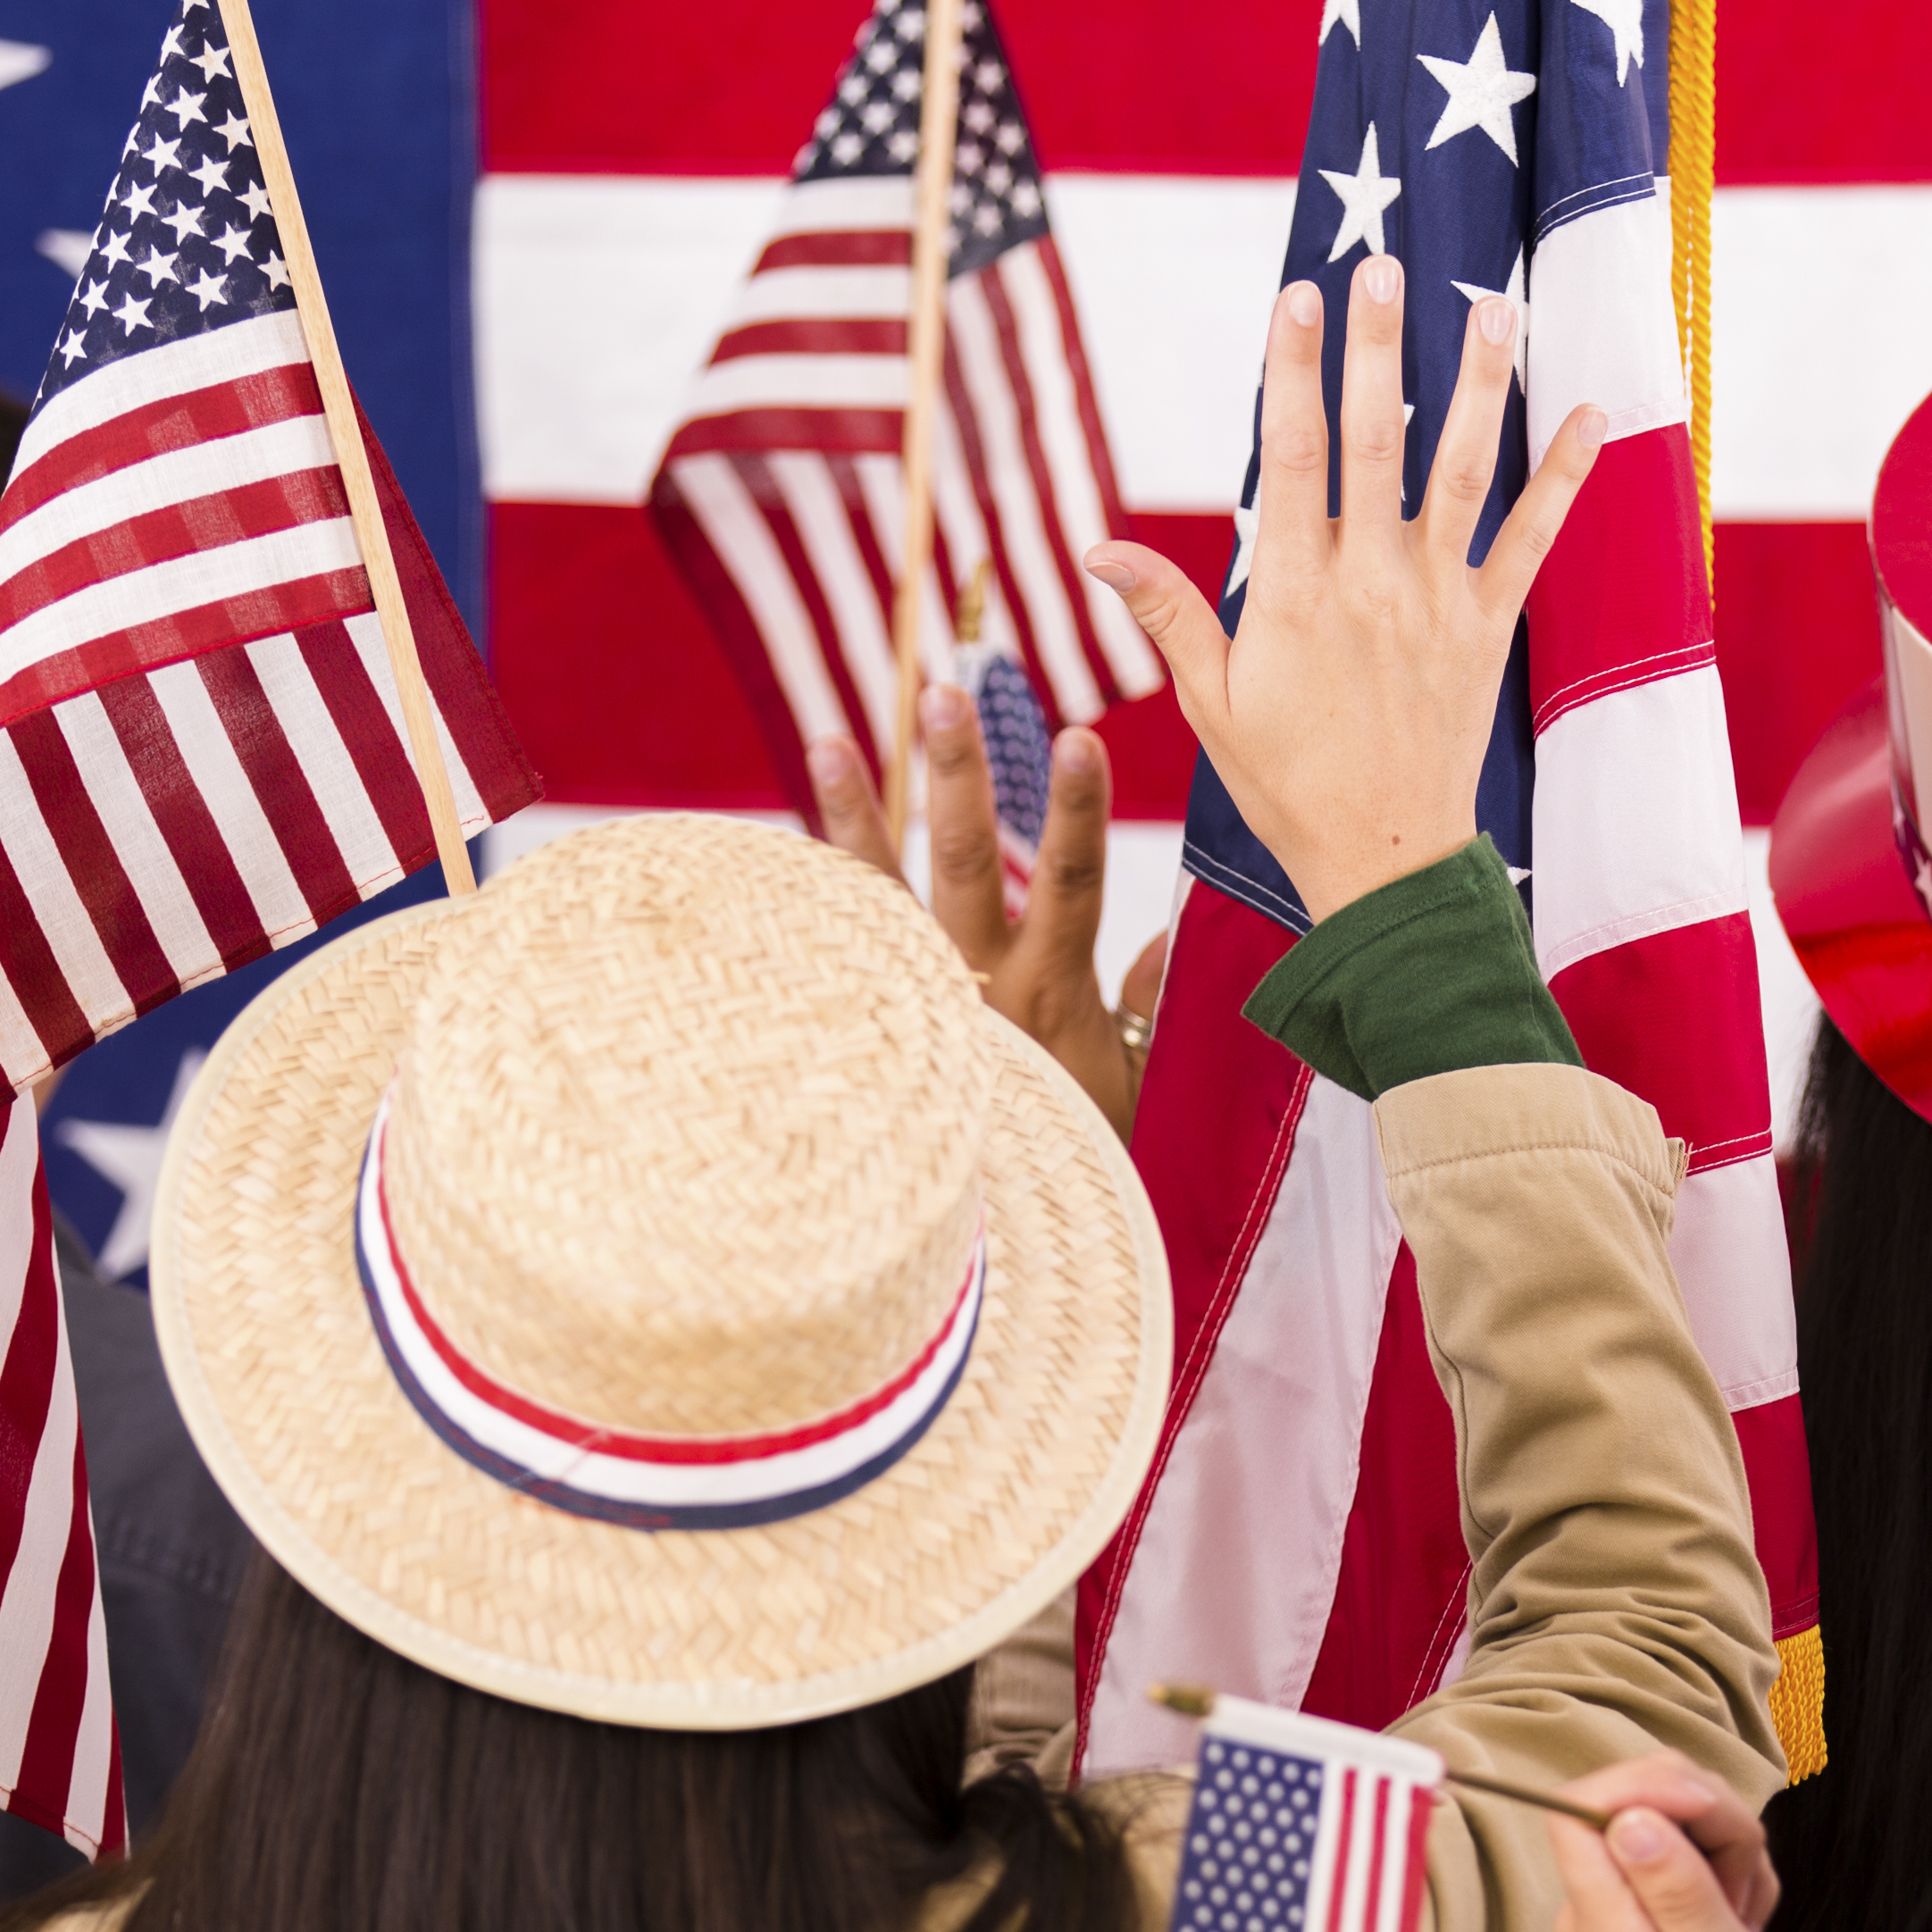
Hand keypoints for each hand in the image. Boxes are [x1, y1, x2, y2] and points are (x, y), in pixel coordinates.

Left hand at [807, 685, 1172, 1138]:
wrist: (982, 1241)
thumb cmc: (1068, 1159)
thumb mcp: (1130, 1087)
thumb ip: (1145, 1004)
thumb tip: (1168, 931)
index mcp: (1049, 990)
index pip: (1072, 879)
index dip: (1076, 807)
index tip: (1079, 734)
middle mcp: (972, 984)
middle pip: (962, 857)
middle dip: (955, 770)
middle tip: (939, 691)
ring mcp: (907, 1003)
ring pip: (874, 893)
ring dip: (855, 812)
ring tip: (830, 739)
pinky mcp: (856, 1029)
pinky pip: (826, 949)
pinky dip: (797, 902)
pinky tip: (763, 854)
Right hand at [1083, 258, 1604, 922]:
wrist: (1385, 862)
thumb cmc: (1287, 783)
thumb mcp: (1210, 703)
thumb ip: (1164, 613)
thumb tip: (1096, 546)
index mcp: (1295, 594)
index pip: (1293, 458)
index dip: (1292, 372)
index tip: (1295, 297)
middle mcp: (1372, 583)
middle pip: (1378, 442)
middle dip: (1377, 348)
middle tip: (1382, 267)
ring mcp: (1439, 601)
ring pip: (1462, 472)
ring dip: (1477, 385)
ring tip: (1493, 305)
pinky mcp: (1489, 626)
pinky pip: (1534, 539)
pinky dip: (1566, 476)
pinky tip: (1591, 413)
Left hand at [1547, 1753, 1830, 1931]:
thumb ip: (1680, 1897)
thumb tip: (1628, 1820)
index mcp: (1601, 1928)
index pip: (1579, 1808)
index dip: (1647, 1785)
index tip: (1712, 1810)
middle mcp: (1593, 1912)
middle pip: (1631, 1802)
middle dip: (1705, 1819)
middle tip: (1743, 1887)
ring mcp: (1617, 1911)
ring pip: (1669, 1818)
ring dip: (1726, 1849)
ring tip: (1745, 1918)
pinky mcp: (1646, 1911)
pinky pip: (1687, 1851)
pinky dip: (1729, 1872)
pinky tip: (1744, 1924)